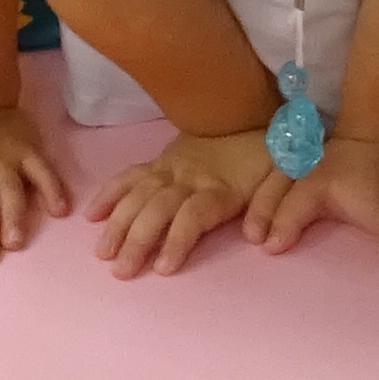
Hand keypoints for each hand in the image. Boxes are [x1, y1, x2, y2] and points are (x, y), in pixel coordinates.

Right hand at [85, 130, 293, 280]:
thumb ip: (274, 205)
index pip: (194, 215)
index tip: (163, 268)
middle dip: (138, 240)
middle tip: (121, 271)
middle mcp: (189, 178)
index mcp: (221, 186)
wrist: (251, 108)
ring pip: (138, 195)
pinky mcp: (159, 161)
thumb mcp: (285, 174)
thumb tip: (258, 237)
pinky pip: (130, 175)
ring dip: (118, 223)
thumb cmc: (269, 152)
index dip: (178, 240)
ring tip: (103, 253)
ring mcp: (169, 168)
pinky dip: (110, 193)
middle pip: (158, 209)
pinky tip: (93, 215)